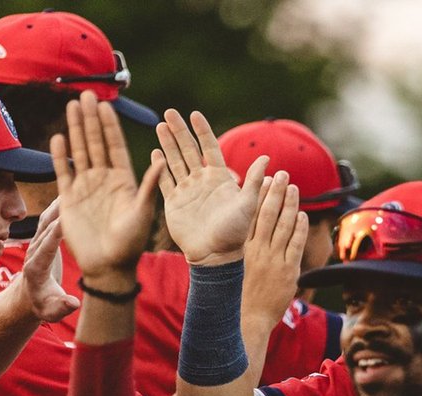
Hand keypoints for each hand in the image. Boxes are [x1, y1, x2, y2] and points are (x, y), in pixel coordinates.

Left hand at [12, 198, 79, 322]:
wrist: (29, 297)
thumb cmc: (43, 305)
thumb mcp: (51, 311)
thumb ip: (61, 307)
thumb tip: (73, 303)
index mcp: (36, 267)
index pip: (47, 247)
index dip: (56, 235)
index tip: (67, 221)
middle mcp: (34, 250)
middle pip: (46, 227)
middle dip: (59, 211)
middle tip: (73, 195)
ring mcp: (36, 241)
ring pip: (48, 218)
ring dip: (60, 203)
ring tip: (74, 185)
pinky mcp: (41, 236)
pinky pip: (50, 218)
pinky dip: (59, 205)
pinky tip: (71, 191)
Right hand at [51, 91, 162, 288]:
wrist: (109, 268)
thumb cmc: (130, 244)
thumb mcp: (144, 212)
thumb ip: (150, 185)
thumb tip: (162, 158)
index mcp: (124, 181)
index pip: (115, 146)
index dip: (110, 126)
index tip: (106, 105)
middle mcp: (104, 180)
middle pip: (96, 143)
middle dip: (91, 119)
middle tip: (86, 95)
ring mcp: (86, 188)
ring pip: (80, 152)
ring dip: (75, 129)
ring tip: (71, 106)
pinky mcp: (69, 199)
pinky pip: (63, 172)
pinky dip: (60, 156)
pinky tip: (58, 137)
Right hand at [153, 108, 268, 265]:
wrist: (215, 256)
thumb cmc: (234, 233)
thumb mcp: (248, 204)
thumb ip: (255, 180)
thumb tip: (267, 156)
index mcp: (219, 178)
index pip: (210, 147)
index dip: (202, 131)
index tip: (194, 114)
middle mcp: (202, 181)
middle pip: (189, 150)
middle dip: (179, 131)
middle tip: (170, 112)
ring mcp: (187, 191)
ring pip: (175, 161)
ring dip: (168, 144)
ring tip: (160, 125)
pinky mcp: (174, 203)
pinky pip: (165, 181)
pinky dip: (159, 167)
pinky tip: (155, 153)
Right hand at [242, 174, 306, 331]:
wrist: (248, 320)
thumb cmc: (240, 294)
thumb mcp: (236, 267)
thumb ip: (241, 247)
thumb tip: (244, 229)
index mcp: (242, 248)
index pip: (251, 215)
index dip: (258, 195)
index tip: (264, 179)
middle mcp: (257, 251)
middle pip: (267, 214)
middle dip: (275, 192)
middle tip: (282, 174)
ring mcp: (274, 260)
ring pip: (283, 226)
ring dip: (290, 205)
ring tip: (294, 188)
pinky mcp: (288, 272)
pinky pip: (296, 244)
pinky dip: (300, 228)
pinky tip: (303, 215)